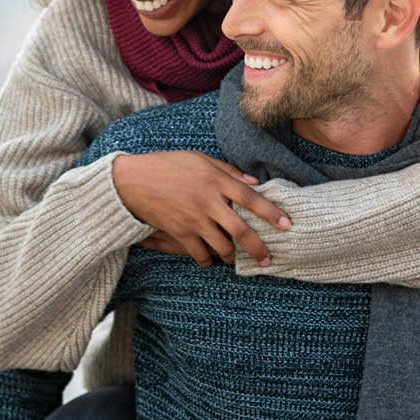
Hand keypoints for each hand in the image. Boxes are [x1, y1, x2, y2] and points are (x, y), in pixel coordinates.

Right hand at [113, 150, 290, 267]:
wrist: (133, 181)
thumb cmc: (169, 165)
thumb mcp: (201, 159)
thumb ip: (229, 171)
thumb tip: (254, 182)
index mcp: (216, 180)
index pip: (251, 198)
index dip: (271, 212)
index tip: (287, 225)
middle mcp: (208, 201)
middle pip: (241, 230)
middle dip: (258, 248)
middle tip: (268, 259)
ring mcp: (194, 219)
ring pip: (222, 247)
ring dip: (231, 255)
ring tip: (234, 256)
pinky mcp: (179, 233)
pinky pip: (200, 255)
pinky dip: (208, 260)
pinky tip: (211, 258)